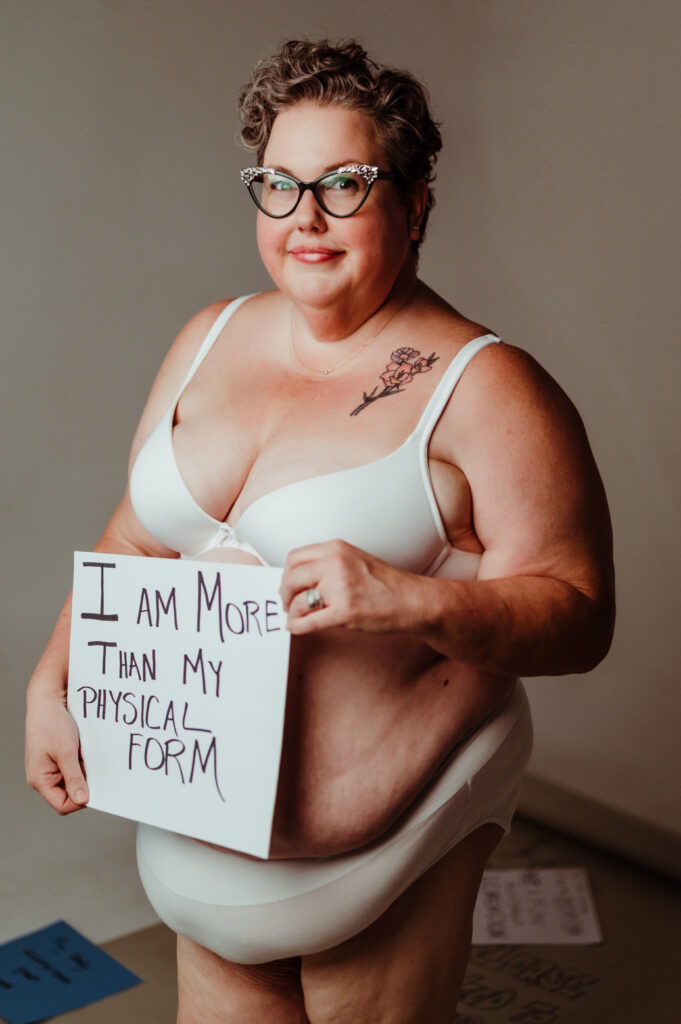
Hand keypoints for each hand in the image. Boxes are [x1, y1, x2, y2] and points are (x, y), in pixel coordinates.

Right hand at [25, 686, 88, 814]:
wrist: (47, 698)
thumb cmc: (51, 723)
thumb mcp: (66, 752)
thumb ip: (74, 777)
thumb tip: (83, 800)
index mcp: (40, 779)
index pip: (62, 805)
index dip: (80, 801)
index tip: (97, 789)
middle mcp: (44, 777)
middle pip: (68, 794)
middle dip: (84, 784)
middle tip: (96, 771)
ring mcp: (51, 767)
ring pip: (73, 780)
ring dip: (85, 772)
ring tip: (89, 758)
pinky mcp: (58, 758)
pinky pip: (74, 768)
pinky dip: (83, 763)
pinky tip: (87, 752)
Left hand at [280, 539, 428, 635]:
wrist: (413, 600)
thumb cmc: (387, 583)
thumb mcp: (354, 559)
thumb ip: (327, 564)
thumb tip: (298, 578)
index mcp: (336, 549)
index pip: (294, 558)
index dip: (287, 574)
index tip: (288, 584)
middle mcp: (335, 564)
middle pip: (291, 579)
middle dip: (285, 594)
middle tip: (288, 603)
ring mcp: (340, 588)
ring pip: (297, 602)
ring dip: (292, 612)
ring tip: (297, 617)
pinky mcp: (345, 612)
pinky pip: (308, 622)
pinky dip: (297, 627)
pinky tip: (296, 628)